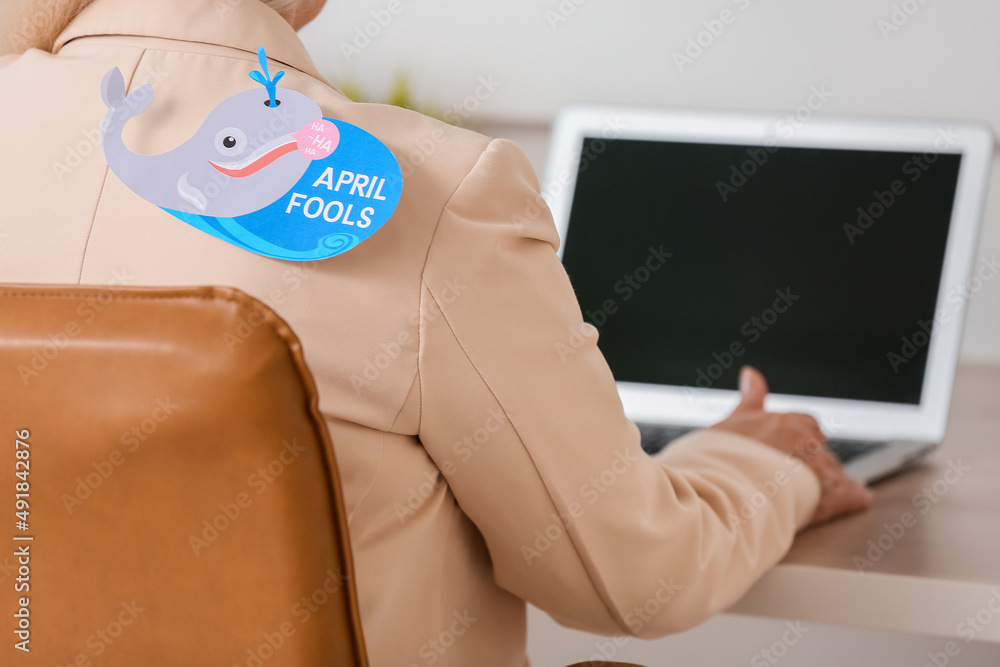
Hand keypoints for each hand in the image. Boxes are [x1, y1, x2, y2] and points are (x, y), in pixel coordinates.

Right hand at [710, 366, 872, 526]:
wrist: (723, 489)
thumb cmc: (721, 459)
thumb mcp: (731, 422)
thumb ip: (749, 398)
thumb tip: (750, 373)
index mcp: (784, 422)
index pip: (806, 424)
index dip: (801, 438)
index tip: (795, 449)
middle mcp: (805, 441)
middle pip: (821, 449)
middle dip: (815, 461)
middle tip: (806, 475)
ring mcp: (818, 468)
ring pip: (834, 471)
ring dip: (834, 479)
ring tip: (829, 490)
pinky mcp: (829, 495)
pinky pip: (850, 494)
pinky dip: (855, 496)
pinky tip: (858, 497)